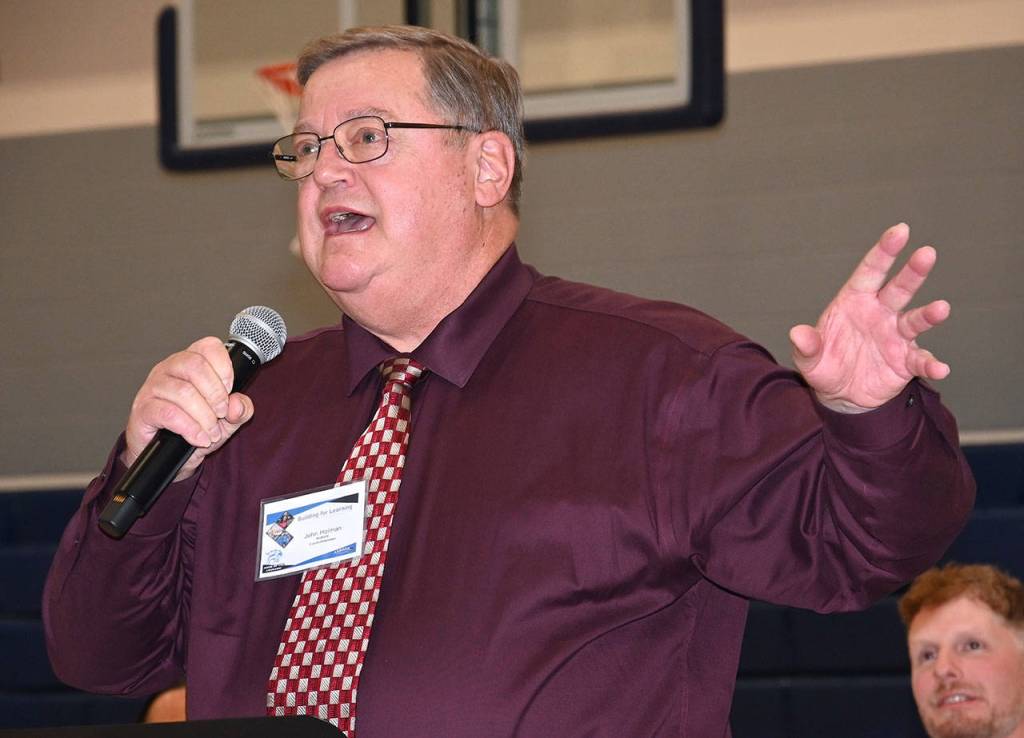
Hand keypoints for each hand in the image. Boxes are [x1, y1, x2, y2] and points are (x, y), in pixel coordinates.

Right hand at [123, 337, 254, 479]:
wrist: (171, 457)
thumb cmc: (196, 429)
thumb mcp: (227, 420)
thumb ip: (240, 409)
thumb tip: (237, 403)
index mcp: (191, 363)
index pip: (208, 347)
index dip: (224, 367)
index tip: (230, 389)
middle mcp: (170, 369)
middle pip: (195, 366)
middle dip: (215, 394)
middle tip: (221, 414)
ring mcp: (154, 387)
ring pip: (183, 391)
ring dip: (204, 417)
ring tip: (211, 433)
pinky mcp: (143, 409)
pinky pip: (169, 413)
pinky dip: (190, 428)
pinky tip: (198, 438)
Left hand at [789, 223, 950, 412]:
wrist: (840, 395)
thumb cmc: (825, 365)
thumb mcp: (809, 358)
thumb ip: (806, 345)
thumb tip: (797, 334)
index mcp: (855, 301)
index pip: (870, 272)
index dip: (884, 251)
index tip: (900, 231)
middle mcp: (880, 313)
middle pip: (898, 289)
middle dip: (912, 272)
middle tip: (926, 253)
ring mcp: (895, 336)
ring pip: (915, 320)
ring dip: (929, 315)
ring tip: (941, 309)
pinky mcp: (905, 361)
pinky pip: (921, 360)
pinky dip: (930, 364)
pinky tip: (939, 369)